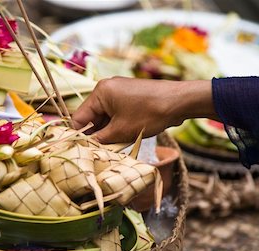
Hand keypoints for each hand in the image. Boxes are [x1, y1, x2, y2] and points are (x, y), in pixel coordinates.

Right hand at [72, 76, 214, 143]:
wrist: (179, 101)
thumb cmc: (149, 114)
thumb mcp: (121, 131)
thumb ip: (100, 140)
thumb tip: (86, 148)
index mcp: (100, 92)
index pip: (79, 117)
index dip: (79, 136)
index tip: (82, 152)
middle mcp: (107, 89)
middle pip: (92, 117)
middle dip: (95, 135)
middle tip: (98, 154)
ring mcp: (120, 92)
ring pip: (105, 118)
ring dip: (107, 133)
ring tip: (112, 148)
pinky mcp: (130, 98)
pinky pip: (116, 115)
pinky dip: (117, 127)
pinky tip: (122, 140)